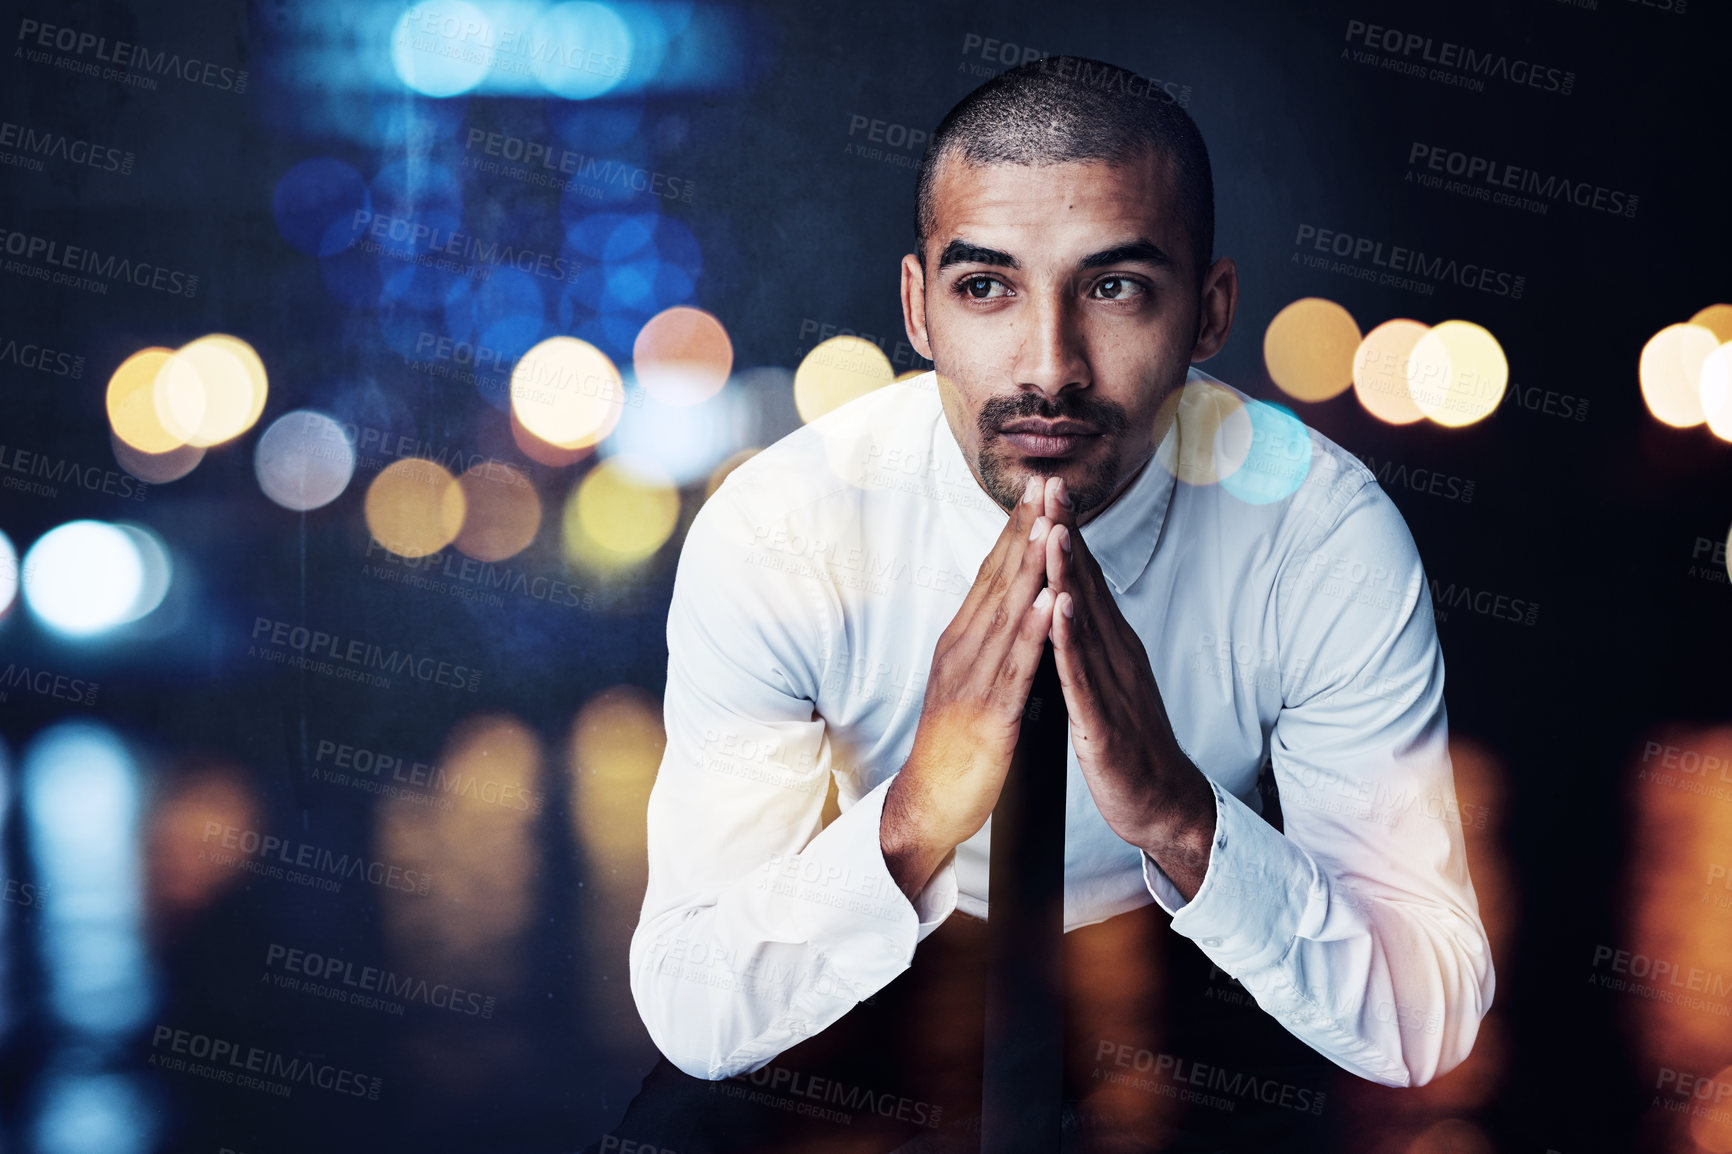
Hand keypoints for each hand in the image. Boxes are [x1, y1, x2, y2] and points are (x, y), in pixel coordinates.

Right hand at [882, 474, 1058, 899]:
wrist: (926, 803)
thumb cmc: (952, 744)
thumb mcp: (968, 679)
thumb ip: (987, 642)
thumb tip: (1008, 605)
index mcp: (961, 640)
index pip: (992, 574)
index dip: (1015, 530)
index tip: (1038, 490)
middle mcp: (962, 650)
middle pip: (998, 580)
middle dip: (1024, 530)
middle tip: (1046, 484)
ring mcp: (973, 681)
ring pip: (1007, 614)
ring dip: (1029, 567)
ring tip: (1050, 525)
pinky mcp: (988, 714)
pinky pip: (1014, 668)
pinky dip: (1031, 632)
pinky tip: (1048, 603)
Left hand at [1040, 476, 1217, 898]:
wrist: (1160, 803)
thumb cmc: (1127, 742)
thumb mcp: (1105, 681)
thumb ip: (1089, 642)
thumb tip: (1073, 601)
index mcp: (1111, 645)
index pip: (1084, 580)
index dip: (1066, 533)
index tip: (1048, 489)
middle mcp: (1115, 654)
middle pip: (1087, 585)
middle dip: (1067, 534)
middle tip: (1051, 485)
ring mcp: (1111, 685)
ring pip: (1085, 620)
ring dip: (1069, 574)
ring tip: (1053, 530)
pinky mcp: (1102, 721)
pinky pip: (1082, 675)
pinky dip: (1071, 640)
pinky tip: (1060, 611)